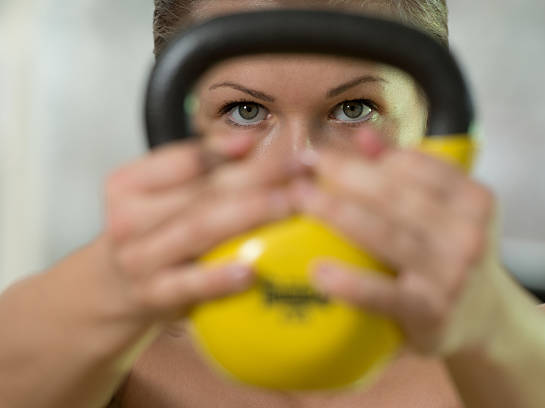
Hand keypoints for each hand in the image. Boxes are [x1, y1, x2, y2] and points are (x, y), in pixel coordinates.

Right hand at [102, 134, 296, 322]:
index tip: (269, 138)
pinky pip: (189, 285)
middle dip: (256, 177)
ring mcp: (138, 259)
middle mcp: (128, 219)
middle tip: (301, 169)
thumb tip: (252, 140)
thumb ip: (199, 169)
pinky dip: (218, 278)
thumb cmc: (150, 236)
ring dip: (248, 214)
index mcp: (129, 185)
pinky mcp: (153, 296)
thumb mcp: (160, 197)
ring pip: (198, 230)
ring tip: (289, 204)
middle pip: (200, 192)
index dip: (228, 147)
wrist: (110, 290)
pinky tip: (251, 271)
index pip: (184, 159)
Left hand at [290, 131, 499, 354]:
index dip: (363, 156)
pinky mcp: (432, 310)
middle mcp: (469, 232)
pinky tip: (317, 270)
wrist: (485, 317)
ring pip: (384, 234)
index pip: (412, 166)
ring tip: (299, 198)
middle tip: (303, 165)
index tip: (321, 153)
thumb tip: (363, 135)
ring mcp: (453, 273)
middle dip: (343, 175)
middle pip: (394, 195)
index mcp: (474, 199)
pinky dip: (349, 281)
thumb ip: (406, 171)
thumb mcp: (443, 211)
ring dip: (335, 212)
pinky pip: (383, 293)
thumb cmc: (450, 255)